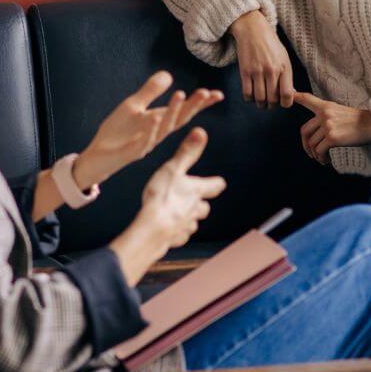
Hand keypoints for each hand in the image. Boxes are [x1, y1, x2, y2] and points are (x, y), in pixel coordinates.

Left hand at [76, 71, 222, 187]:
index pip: (184, 112)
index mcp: (159, 122)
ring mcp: (144, 144)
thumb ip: (150, 91)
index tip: (218, 94)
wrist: (97, 156)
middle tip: (205, 92)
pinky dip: (149, 130)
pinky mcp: (129, 152)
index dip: (200, 104)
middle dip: (192, 106)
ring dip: (172, 112)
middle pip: (179, 119)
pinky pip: (141, 141)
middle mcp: (156, 134)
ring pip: (162, 128)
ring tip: (181, 94)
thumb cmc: (117, 132)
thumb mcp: (134, 106)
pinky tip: (154, 118)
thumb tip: (169, 74)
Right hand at [110, 128, 226, 284]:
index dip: (216, 183)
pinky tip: (168, 229)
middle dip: (200, 204)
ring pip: (192, 223)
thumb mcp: (173, 169)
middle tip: (194, 199)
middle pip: (204, 208)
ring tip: (178, 214)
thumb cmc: (162, 197)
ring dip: (188, 218)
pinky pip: (179, 236)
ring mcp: (186, 226)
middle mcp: (195, 210)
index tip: (218, 182)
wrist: (152, 229)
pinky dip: (176, 232)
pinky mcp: (175, 239)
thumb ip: (186, 152)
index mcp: (196, 191)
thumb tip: (201, 132)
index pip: (214, 186)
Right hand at [229, 10, 293, 108]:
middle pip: (272, 99)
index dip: (286, 104)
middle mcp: (271, 70)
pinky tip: (251, 95)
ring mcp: (257, 71)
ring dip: (260, 104)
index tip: (283, 103)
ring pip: (259, 98)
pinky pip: (247, 93)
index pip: (288, 95)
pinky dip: (249, 98)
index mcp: (284, 68)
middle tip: (270, 103)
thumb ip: (287, 77)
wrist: (253, 30)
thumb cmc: (271, 44)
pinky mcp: (245, 71)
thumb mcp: (284, 58)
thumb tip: (290, 95)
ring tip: (261, 102)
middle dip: (272, 105)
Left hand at [293, 92, 370, 164]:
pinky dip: (321, 158)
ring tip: (322, 159)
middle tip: (311, 153)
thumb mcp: (341, 111)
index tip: (290, 96)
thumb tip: (317, 131)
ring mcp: (327, 126)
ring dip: (315, 154)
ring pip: (312, 144)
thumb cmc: (360, 121)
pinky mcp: (332, 138)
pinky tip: (326, 160)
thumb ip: (327, 116)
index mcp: (326, 106)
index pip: (307, 99)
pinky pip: (319, 151)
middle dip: (305, 145)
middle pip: (304, 131)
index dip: (295, 97)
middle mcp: (324, 115)